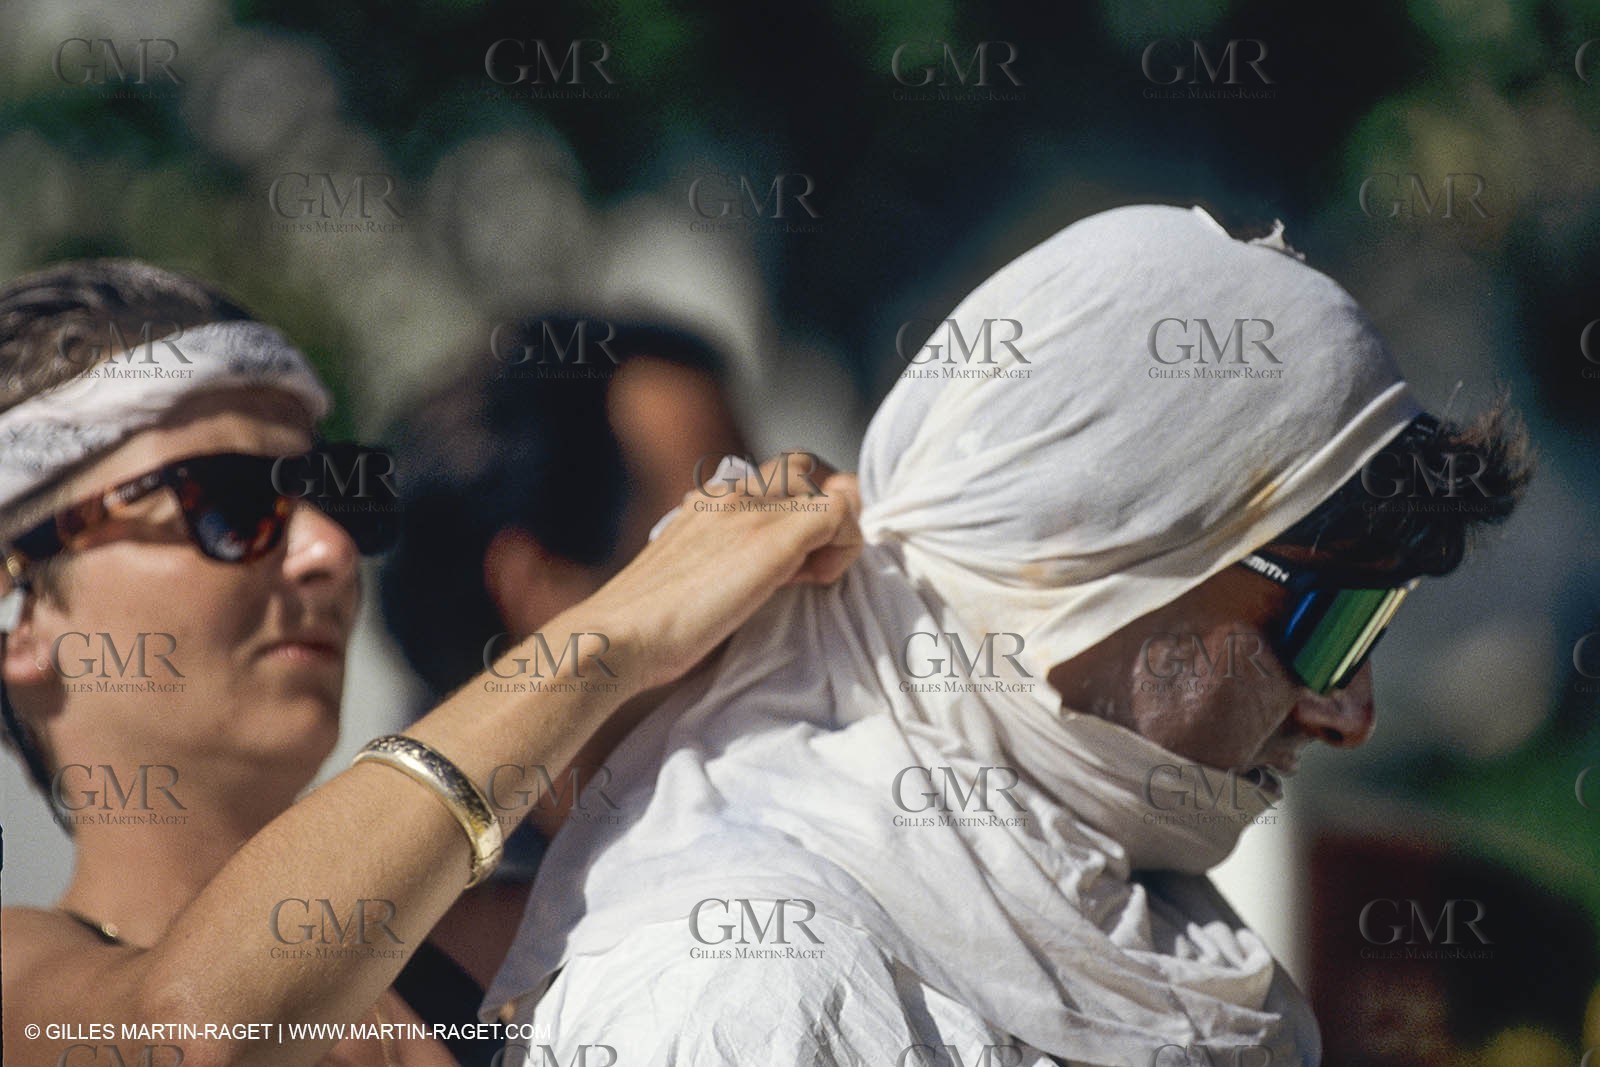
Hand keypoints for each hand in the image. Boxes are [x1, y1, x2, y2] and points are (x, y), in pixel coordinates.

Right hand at [562, 452, 862, 695]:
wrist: (621, 634)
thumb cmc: (649, 625)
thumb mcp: (688, 576)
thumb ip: (720, 559)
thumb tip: (762, 570)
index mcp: (708, 500)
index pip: (775, 477)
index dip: (792, 513)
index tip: (784, 567)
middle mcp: (731, 491)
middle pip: (805, 469)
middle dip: (820, 512)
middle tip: (803, 568)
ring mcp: (753, 509)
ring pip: (830, 487)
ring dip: (835, 530)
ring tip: (809, 575)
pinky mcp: (773, 536)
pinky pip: (842, 513)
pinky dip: (846, 546)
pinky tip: (816, 582)